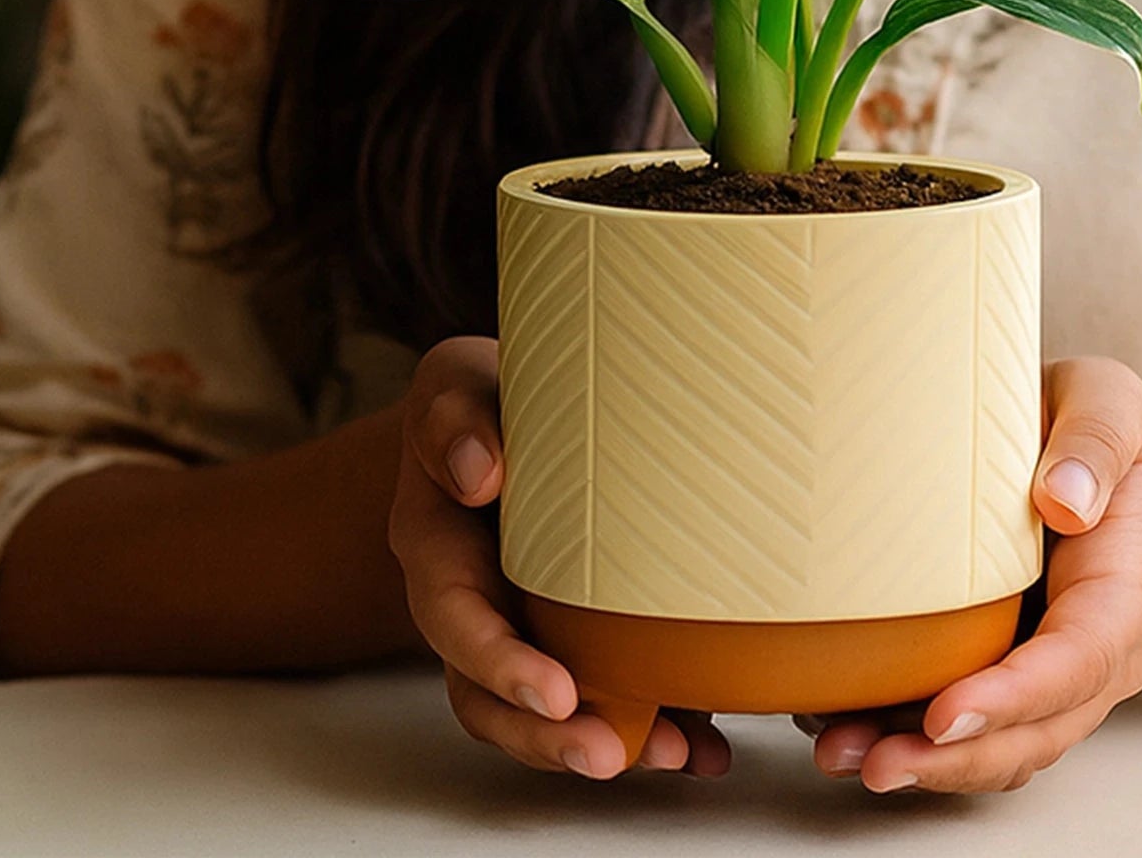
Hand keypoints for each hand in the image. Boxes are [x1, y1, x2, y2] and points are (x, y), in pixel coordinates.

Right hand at [392, 335, 731, 779]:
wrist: (503, 413)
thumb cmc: (478, 400)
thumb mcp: (453, 387)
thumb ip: (453, 422)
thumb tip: (478, 472)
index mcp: (437, 550)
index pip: (455, 620)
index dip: (499, 665)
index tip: (553, 691)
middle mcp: (475, 604)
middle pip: (491, 695)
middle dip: (547, 736)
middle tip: (608, 754)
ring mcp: (523, 625)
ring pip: (544, 711)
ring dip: (603, 740)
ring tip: (675, 754)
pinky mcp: (574, 634)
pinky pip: (604, 692)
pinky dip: (652, 724)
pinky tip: (704, 741)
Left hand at [796, 356, 1141, 792]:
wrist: (1114, 455)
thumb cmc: (1106, 426)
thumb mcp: (1109, 405)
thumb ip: (1094, 444)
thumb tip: (1064, 498)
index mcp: (1130, 587)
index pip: (1078, 660)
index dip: (1011, 697)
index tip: (943, 715)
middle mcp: (1104, 649)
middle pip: (1038, 729)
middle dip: (956, 758)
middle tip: (873, 762)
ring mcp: (1062, 672)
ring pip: (1005, 745)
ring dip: (928, 765)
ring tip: (844, 754)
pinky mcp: (1017, 669)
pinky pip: (979, 726)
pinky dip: (920, 742)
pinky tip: (854, 728)